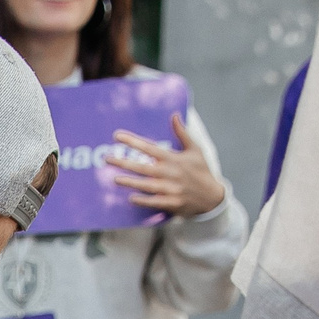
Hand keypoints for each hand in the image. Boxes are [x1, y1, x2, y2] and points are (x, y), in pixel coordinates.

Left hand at [109, 114, 225, 218]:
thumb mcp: (195, 149)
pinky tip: (131, 198)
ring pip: (146, 185)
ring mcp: (170, 189)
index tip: (116, 136)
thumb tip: (174, 115)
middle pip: (142, 167)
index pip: (149, 147)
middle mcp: (169, 173)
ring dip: (130, 182)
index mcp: (173, 158)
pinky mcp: (171, 203)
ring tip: (115, 178)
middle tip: (106, 158)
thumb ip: (182, 133)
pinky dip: (143, 200)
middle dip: (123, 162)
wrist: (212, 197)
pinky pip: (154, 201)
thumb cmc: (201, 170)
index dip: (132, 141)